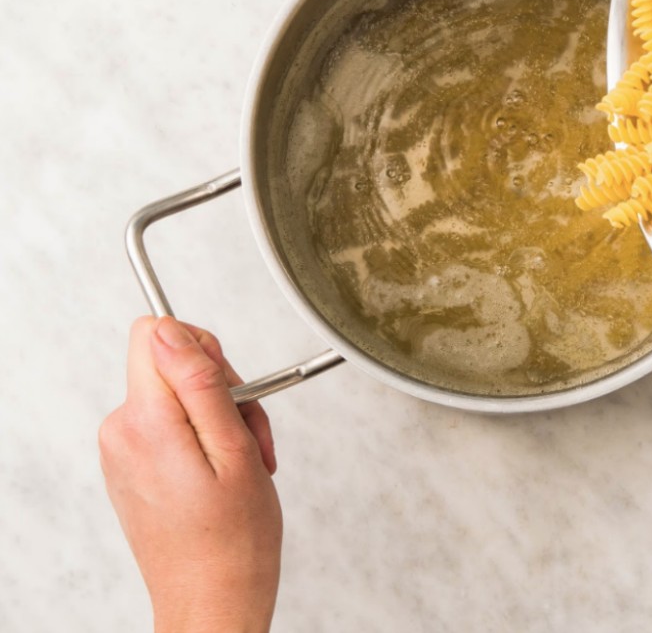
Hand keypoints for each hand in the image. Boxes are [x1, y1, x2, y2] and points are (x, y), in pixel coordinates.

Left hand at [100, 316, 282, 632]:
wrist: (212, 599)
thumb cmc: (233, 539)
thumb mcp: (234, 450)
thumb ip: (198, 383)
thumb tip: (168, 330)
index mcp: (146, 422)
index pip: (154, 333)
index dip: (202, 346)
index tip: (229, 384)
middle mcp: (122, 431)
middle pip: (174, 363)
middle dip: (224, 389)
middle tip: (251, 436)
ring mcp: (123, 450)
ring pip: (179, 393)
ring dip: (222, 417)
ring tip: (245, 462)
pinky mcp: (132, 464)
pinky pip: (171, 422)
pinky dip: (207, 437)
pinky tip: (227, 471)